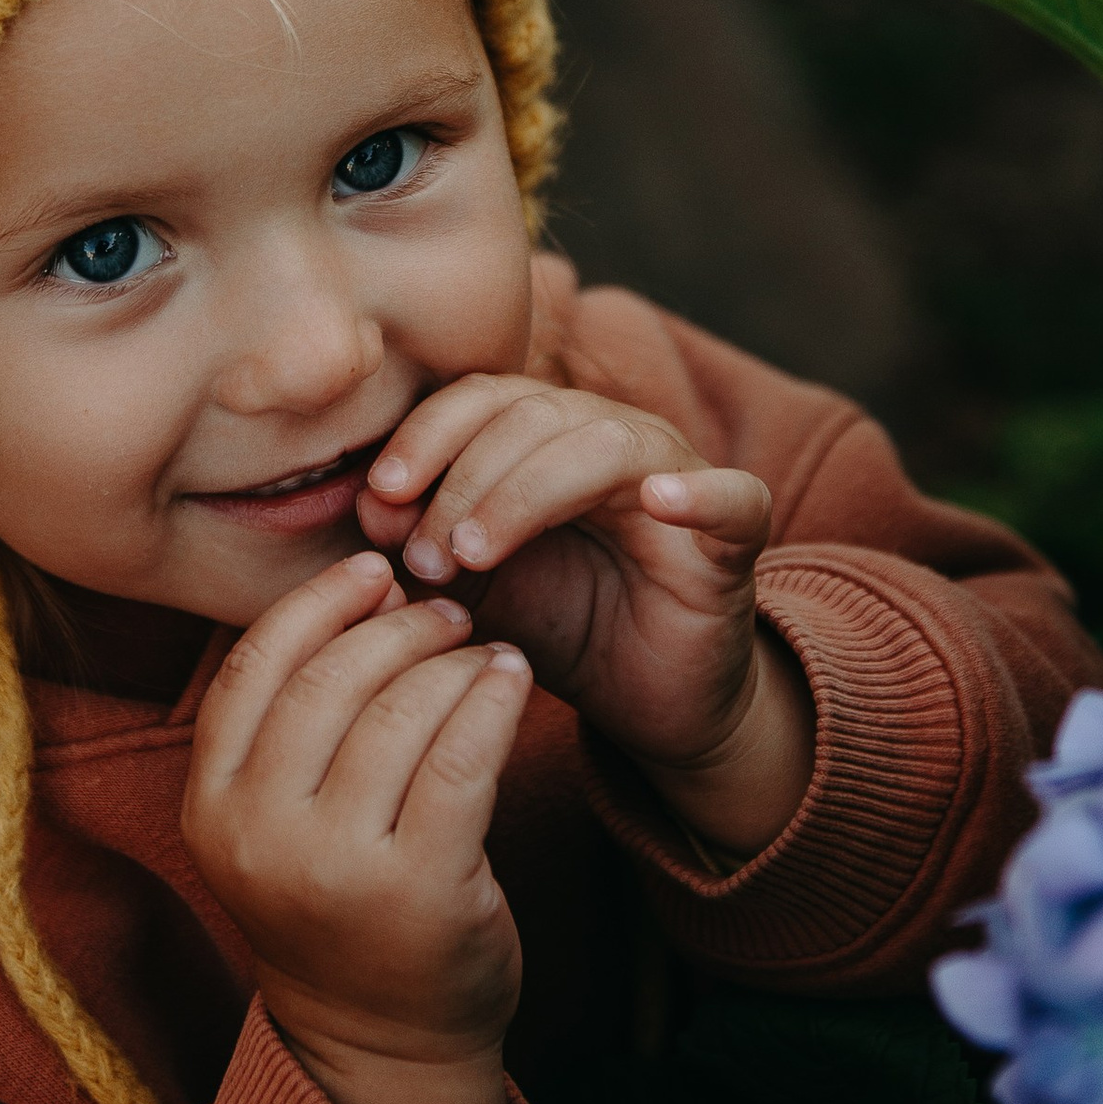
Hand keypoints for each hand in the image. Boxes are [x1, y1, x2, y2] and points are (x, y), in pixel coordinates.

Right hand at [183, 551, 530, 1103]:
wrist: (385, 1041)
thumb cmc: (338, 906)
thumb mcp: (275, 822)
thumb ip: (290, 725)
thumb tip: (360, 589)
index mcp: (209, 808)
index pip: (253, 669)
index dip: (315, 605)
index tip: (372, 574)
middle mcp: (259, 836)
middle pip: (328, 681)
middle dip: (396, 627)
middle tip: (444, 609)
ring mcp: (336, 867)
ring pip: (399, 712)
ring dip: (451, 660)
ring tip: (482, 649)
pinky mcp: (420, 888)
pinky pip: (462, 758)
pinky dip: (493, 699)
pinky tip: (514, 678)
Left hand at [357, 380, 812, 858]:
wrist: (649, 704)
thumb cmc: (559, 629)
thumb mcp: (474, 587)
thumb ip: (423, 539)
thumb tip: (367, 503)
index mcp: (545, 437)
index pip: (482, 399)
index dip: (426, 436)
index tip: (378, 497)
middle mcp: (611, 437)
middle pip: (531, 415)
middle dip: (463, 479)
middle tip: (424, 555)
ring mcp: (677, 475)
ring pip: (603, 443)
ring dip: (526, 492)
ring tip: (475, 551)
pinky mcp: (734, 532)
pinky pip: (731, 496)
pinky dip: (698, 492)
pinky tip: (658, 501)